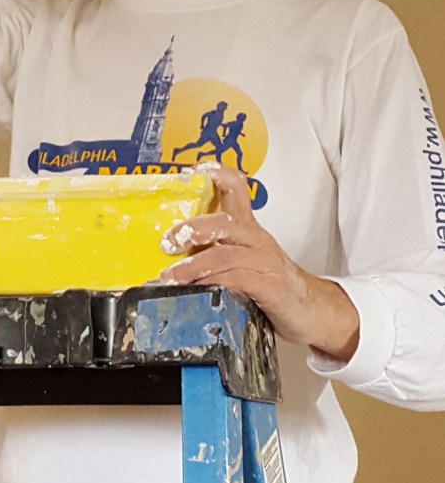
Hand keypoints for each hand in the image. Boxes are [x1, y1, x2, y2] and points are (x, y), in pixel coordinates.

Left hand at [159, 163, 358, 361]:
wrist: (314, 310)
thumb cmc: (274, 285)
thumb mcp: (246, 261)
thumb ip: (216, 255)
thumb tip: (173, 258)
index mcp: (250, 230)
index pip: (237, 189)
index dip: (217, 175)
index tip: (193, 171)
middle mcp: (257, 241)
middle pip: (224, 222)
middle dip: (191, 229)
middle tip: (167, 242)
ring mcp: (265, 263)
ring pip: (224, 255)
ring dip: (192, 266)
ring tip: (170, 277)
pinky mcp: (271, 287)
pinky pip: (238, 280)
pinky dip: (213, 285)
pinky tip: (197, 292)